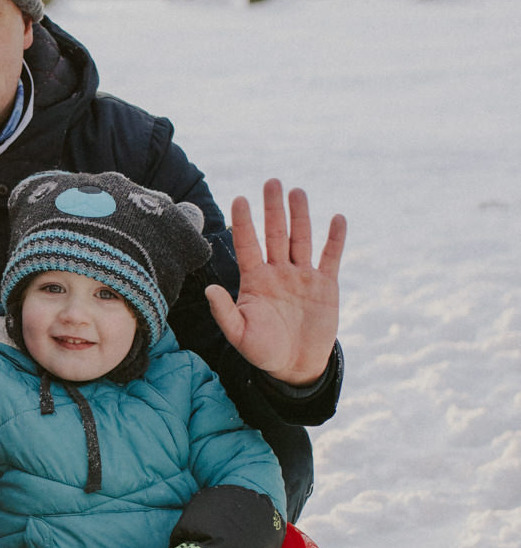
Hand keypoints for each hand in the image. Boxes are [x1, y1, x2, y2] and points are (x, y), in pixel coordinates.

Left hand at [206, 180, 345, 386]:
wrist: (295, 366)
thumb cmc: (263, 350)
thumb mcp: (239, 335)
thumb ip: (224, 312)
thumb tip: (209, 289)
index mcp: (255, 280)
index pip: (247, 245)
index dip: (244, 223)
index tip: (239, 199)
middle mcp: (278, 272)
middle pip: (276, 234)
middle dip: (273, 209)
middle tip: (272, 181)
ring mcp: (302, 276)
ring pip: (302, 239)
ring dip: (300, 215)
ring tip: (297, 192)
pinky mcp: (325, 285)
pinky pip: (331, 257)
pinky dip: (335, 239)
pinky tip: (337, 219)